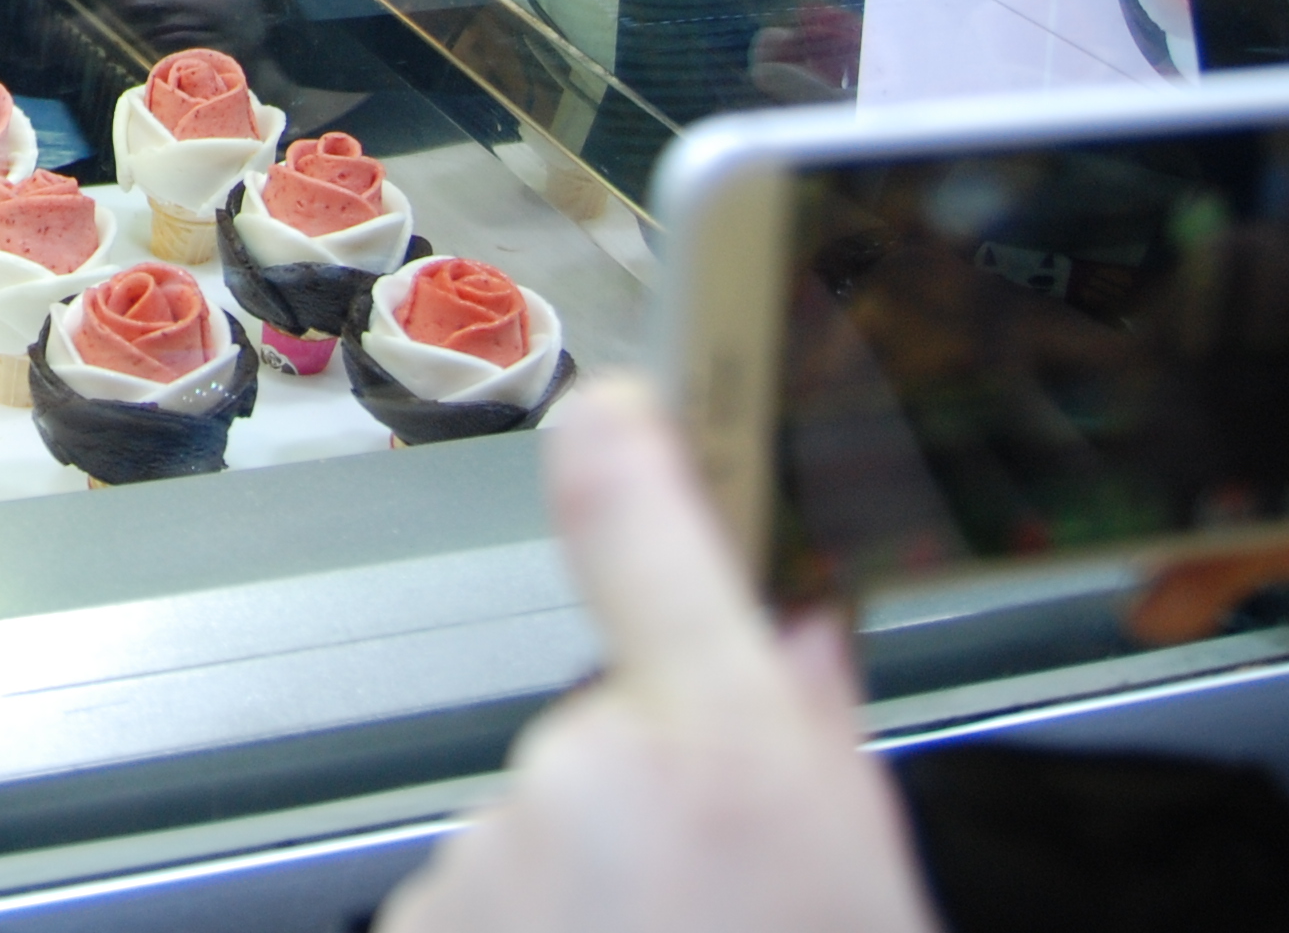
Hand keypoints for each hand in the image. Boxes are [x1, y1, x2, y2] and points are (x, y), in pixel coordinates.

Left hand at [385, 373, 937, 932]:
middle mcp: (583, 780)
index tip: (619, 407)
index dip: (627, 448)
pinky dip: (536, 921)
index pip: (638, 519)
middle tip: (719, 879)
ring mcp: (490, 853)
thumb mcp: (863, 869)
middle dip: (653, 777)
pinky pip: (491, 887)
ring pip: (551, 812)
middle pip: (607, 718)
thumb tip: (796, 633)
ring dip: (595, 867)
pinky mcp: (425, 916)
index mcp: (718, 751)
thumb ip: (817, 734)